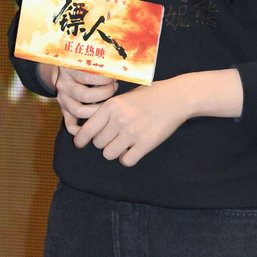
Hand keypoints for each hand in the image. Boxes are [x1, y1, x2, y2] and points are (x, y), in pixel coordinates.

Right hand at [51, 67, 118, 132]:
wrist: (63, 74)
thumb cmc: (84, 67)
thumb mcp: (88, 62)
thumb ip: (100, 66)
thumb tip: (121, 71)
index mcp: (70, 70)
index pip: (88, 76)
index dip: (105, 79)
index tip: (114, 78)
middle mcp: (64, 85)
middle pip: (86, 95)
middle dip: (105, 94)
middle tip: (114, 89)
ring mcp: (63, 99)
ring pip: (79, 111)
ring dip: (98, 110)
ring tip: (109, 104)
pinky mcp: (63, 111)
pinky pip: (70, 125)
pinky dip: (82, 130)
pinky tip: (95, 125)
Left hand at [71, 79, 189, 166]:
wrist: (176, 97)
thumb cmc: (150, 95)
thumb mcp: (124, 97)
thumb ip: (109, 112)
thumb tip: (93, 129)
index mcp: (111, 106)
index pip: (87, 130)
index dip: (80, 140)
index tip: (80, 144)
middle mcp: (119, 119)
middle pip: (98, 143)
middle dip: (104, 142)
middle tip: (115, 137)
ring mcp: (132, 132)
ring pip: (109, 154)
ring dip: (115, 151)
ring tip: (125, 143)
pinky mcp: (146, 143)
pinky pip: (126, 161)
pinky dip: (128, 158)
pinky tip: (133, 150)